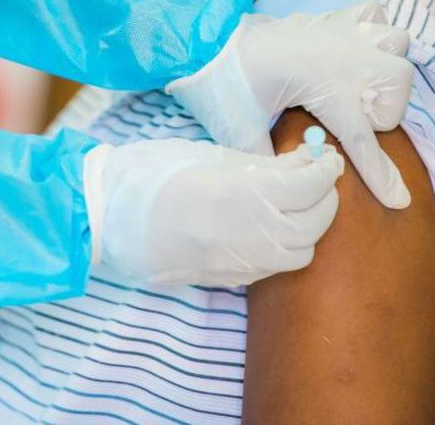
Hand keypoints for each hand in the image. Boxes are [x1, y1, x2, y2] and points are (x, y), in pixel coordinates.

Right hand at [83, 138, 344, 285]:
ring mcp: (240, 262)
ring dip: (311, 225)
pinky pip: (278, 266)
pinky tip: (274, 222)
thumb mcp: (212, 156)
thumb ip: (263, 163)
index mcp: (243, 195)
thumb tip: (305, 159)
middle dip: (325, 196)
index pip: (310, 185)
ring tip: (298, 200)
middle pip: (316, 222)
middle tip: (317, 174)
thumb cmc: (153, 174)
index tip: (326, 155)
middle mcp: (249, 234)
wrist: (109, 219)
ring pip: (303, 251)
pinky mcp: (230, 279)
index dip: (326, 168)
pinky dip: (289, 244)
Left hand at [166, 0, 413, 208]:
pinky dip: (372, 32)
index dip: (381, 176)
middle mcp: (343, 54)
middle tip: (351, 118)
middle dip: (385, 108)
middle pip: (398, 82)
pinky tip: (349, 54)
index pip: (363, 139)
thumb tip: (290, 188)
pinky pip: (373, 14)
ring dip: (384, 67)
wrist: (204, 39)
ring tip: (355, 87)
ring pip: (395, 42)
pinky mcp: (329, 17)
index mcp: (326, 85)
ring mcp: (340, 30)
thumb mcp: (242, 133)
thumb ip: (271, 164)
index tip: (397, 199)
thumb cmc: (222, 83)